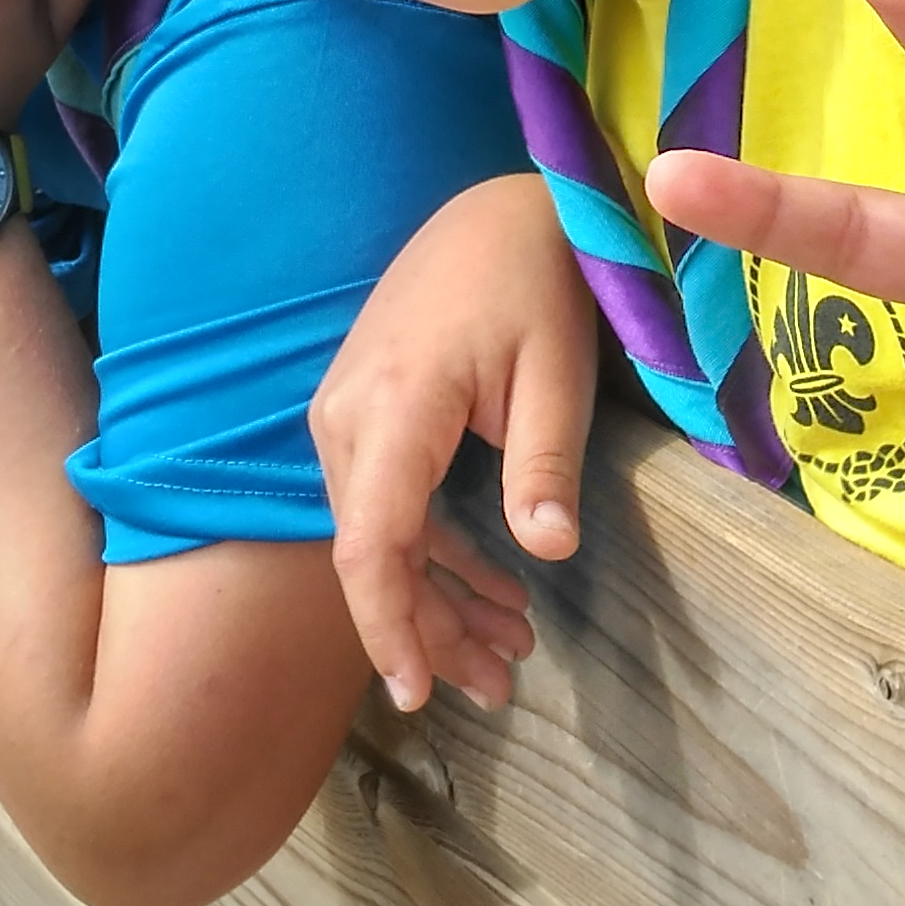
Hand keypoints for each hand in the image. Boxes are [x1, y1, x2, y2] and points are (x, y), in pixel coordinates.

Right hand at [308, 173, 585, 711]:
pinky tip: (492, 591)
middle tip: (499, 689)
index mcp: (394, 408)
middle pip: (373, 553)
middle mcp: (348, 417)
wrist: (502, 211)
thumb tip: (548, 551)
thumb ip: (544, 465)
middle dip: (430, 630)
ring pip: (378, 535)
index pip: (371, 545)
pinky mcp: (363, 413)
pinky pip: (388, 502)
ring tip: (505, 658)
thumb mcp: (557, 374)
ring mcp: (347, 414)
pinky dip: (433, 553)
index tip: (417, 694)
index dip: (390, 628)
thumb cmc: (537, 282)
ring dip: (436, 598)